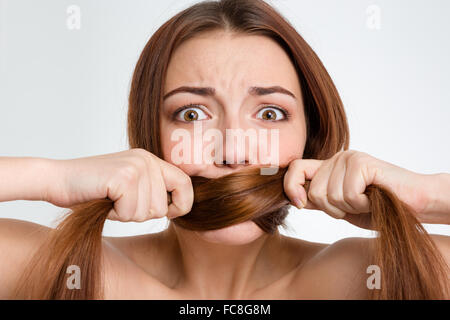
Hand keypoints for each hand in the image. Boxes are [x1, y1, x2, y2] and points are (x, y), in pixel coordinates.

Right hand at [46, 148, 193, 221]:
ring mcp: (136, 167)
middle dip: (141, 214)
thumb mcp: (129, 185)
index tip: (170, 214)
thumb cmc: (92, 189)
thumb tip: (177, 207)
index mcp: (150, 159)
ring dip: (127, 214)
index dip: (182, 204)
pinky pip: (131, 212)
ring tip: (110, 199)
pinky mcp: (124, 177)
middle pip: (163, 206)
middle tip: (119, 202)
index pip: (185, 183)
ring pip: (148, 212)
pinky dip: (116, 214)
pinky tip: (104, 200)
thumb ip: (151, 190)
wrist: (58, 180)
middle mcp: (147, 160)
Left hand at [283, 150, 431, 228]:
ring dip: (350, 208)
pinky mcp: (361, 163)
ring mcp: (349, 158)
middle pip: (313, 192)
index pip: (295, 169)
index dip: (291, 188)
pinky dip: (362, 204)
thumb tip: (293, 198)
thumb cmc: (381, 207)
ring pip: (329, 196)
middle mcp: (336, 159)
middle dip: (333, 209)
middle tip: (356, 205)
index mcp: (329, 167)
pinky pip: (347, 194)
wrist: (414, 204)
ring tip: (367, 201)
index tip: (299, 204)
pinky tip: (375, 198)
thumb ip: (319, 200)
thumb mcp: (342, 207)